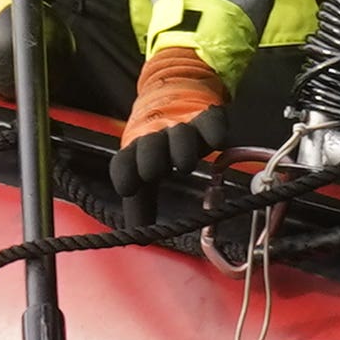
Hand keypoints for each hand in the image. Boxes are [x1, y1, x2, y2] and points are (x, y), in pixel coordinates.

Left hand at [113, 46, 234, 199]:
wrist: (175, 100)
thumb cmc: (158, 151)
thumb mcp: (145, 178)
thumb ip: (140, 207)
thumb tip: (137, 239)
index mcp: (136, 154)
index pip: (123, 161)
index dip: (124, 173)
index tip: (127, 188)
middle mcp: (157, 139)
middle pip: (150, 145)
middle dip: (150, 157)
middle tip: (154, 172)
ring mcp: (183, 127)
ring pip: (180, 134)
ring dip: (181, 147)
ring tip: (185, 165)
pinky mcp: (208, 118)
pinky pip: (211, 121)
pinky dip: (214, 129)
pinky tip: (217, 142)